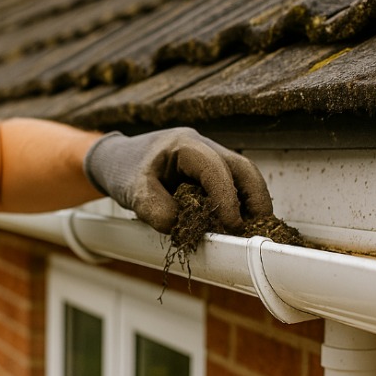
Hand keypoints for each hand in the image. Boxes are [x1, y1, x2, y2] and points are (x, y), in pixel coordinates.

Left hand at [83, 128, 272, 233]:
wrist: (118, 159)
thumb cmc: (125, 171)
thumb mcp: (134, 194)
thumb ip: (157, 211)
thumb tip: (187, 227)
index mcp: (183, 145)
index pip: (215, 168)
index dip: (227, 196)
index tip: (231, 224)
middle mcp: (203, 146)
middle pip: (243, 167)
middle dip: (255, 198)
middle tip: (258, 228)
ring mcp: (210, 156)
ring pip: (243, 175)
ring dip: (251, 202)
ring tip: (248, 229)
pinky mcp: (211, 170)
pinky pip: (234, 183)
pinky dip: (239, 202)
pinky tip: (234, 223)